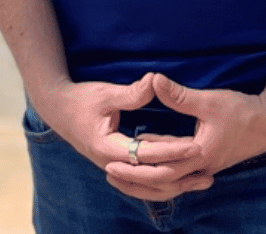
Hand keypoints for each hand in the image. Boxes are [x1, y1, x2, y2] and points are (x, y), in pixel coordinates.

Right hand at [33, 73, 205, 198]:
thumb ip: (132, 93)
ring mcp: (113, 166)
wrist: (57, 109)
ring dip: (175, 183)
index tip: (195, 144)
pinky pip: (143, 180)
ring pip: (148, 185)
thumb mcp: (105, 93)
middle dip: (180, 174)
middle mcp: (111, 163)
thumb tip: (155, 81)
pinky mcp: (117, 164)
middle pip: (151, 177)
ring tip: (202, 179)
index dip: (172, 150)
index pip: (147, 154)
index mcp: (108, 148)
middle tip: (207, 169)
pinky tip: (180, 177)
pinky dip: (163, 181)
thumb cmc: (81, 99)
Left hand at [103, 74, 265, 200]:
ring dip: (147, 178)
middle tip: (109, 174)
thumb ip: (179, 95)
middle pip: (161, 181)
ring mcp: (204, 168)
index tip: (111, 162)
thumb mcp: (208, 100)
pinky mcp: (207, 163)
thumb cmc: (241, 111)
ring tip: (124, 173)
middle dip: (134, 179)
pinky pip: (179, 175)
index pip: (159, 167)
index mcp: (197, 155)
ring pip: (170, 181)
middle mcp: (199, 167)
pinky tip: (151, 164)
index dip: (134, 165)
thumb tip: (153, 80)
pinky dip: (162, 173)